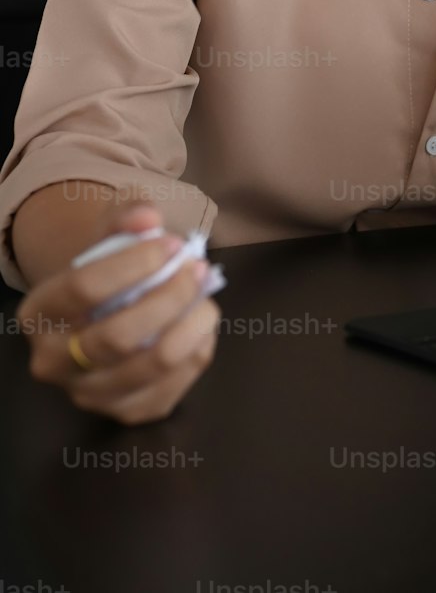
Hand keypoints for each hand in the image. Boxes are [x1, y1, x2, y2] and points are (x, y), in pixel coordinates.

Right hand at [15, 202, 221, 425]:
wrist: (102, 310)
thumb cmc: (106, 266)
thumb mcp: (110, 229)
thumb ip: (126, 215)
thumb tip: (147, 218)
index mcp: (39, 312)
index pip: (83, 289)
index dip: (134, 264)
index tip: (171, 245)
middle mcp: (53, 362)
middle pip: (118, 337)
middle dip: (169, 297)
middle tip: (196, 269)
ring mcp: (89, 395)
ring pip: (152, 365)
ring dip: (191, 324)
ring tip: (205, 295)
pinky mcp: (128, 412)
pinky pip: (174, 384)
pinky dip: (197, 349)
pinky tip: (198, 324)